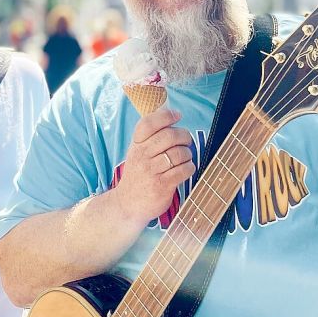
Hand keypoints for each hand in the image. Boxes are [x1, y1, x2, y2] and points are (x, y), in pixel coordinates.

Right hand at [113, 109, 195, 224]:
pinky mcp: (162, 185)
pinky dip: (189, 167)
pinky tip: (186, 169)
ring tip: (185, 157)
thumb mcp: (137, 152)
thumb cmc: (138, 175)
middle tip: (186, 141)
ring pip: (179, 153)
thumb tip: (169, 112)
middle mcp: (142, 156)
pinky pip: (184, 169)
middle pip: (169, 136)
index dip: (165, 116)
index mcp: (136, 145)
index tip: (177, 116)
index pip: (148, 123)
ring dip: (188, 154)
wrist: (128, 204)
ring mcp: (151, 171)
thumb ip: (150, 136)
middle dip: (184, 136)